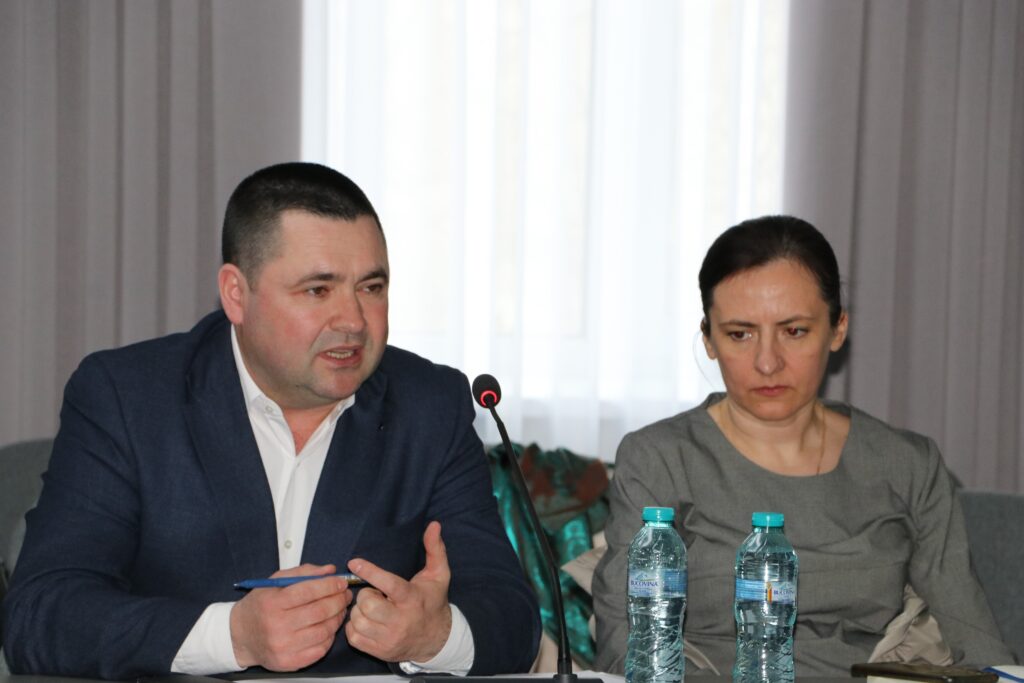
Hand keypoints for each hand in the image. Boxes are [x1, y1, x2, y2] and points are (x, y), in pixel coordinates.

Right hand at [230, 563, 351, 670]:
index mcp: (272, 603)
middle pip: (319, 612)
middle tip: (345, 595)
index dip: (330, 586)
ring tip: (339, 610)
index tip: (341, 583)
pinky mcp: (288, 662)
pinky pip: (320, 649)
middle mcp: (276, 626)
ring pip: (323, 631)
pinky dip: (330, 637)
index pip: (308, 591)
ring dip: (337, 618)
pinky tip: (329, 627)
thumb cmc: (261, 606)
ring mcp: (282, 646)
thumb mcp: (275, 582)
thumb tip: (330, 570)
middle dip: (338, 601)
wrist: (241, 636)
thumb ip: (303, 573)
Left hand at [345, 521, 452, 662]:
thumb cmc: (433, 601)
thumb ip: (434, 548)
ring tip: (372, 607)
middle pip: (368, 604)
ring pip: (358, 621)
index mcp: (412, 599)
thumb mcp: (439, 574)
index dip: (370, 572)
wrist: (437, 639)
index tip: (355, 562)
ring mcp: (389, 638)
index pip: (389, 584)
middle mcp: (400, 621)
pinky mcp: (380, 651)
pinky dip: (354, 626)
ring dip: (359, 611)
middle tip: (375, 593)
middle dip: (366, 594)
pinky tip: (366, 621)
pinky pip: (354, 637)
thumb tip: (434, 525)